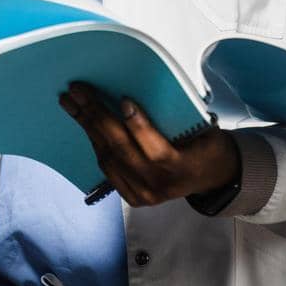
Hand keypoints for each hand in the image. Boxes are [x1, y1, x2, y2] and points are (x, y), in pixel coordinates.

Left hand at [58, 81, 240, 205]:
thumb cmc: (207, 145)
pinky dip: (96, 143)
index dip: (139, 126)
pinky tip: (84, 123)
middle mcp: (159, 185)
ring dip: (88, 127)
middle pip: (122, 150)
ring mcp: (143, 195)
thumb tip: (147, 88)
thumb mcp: (205, 130)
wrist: (214, 177)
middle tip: (78, 91)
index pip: (156, 150)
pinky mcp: (132, 197)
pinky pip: (107, 168)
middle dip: (96, 116)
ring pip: (109, 157)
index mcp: (181, 168)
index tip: (123, 99)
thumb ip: (179, 117)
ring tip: (72, 103)